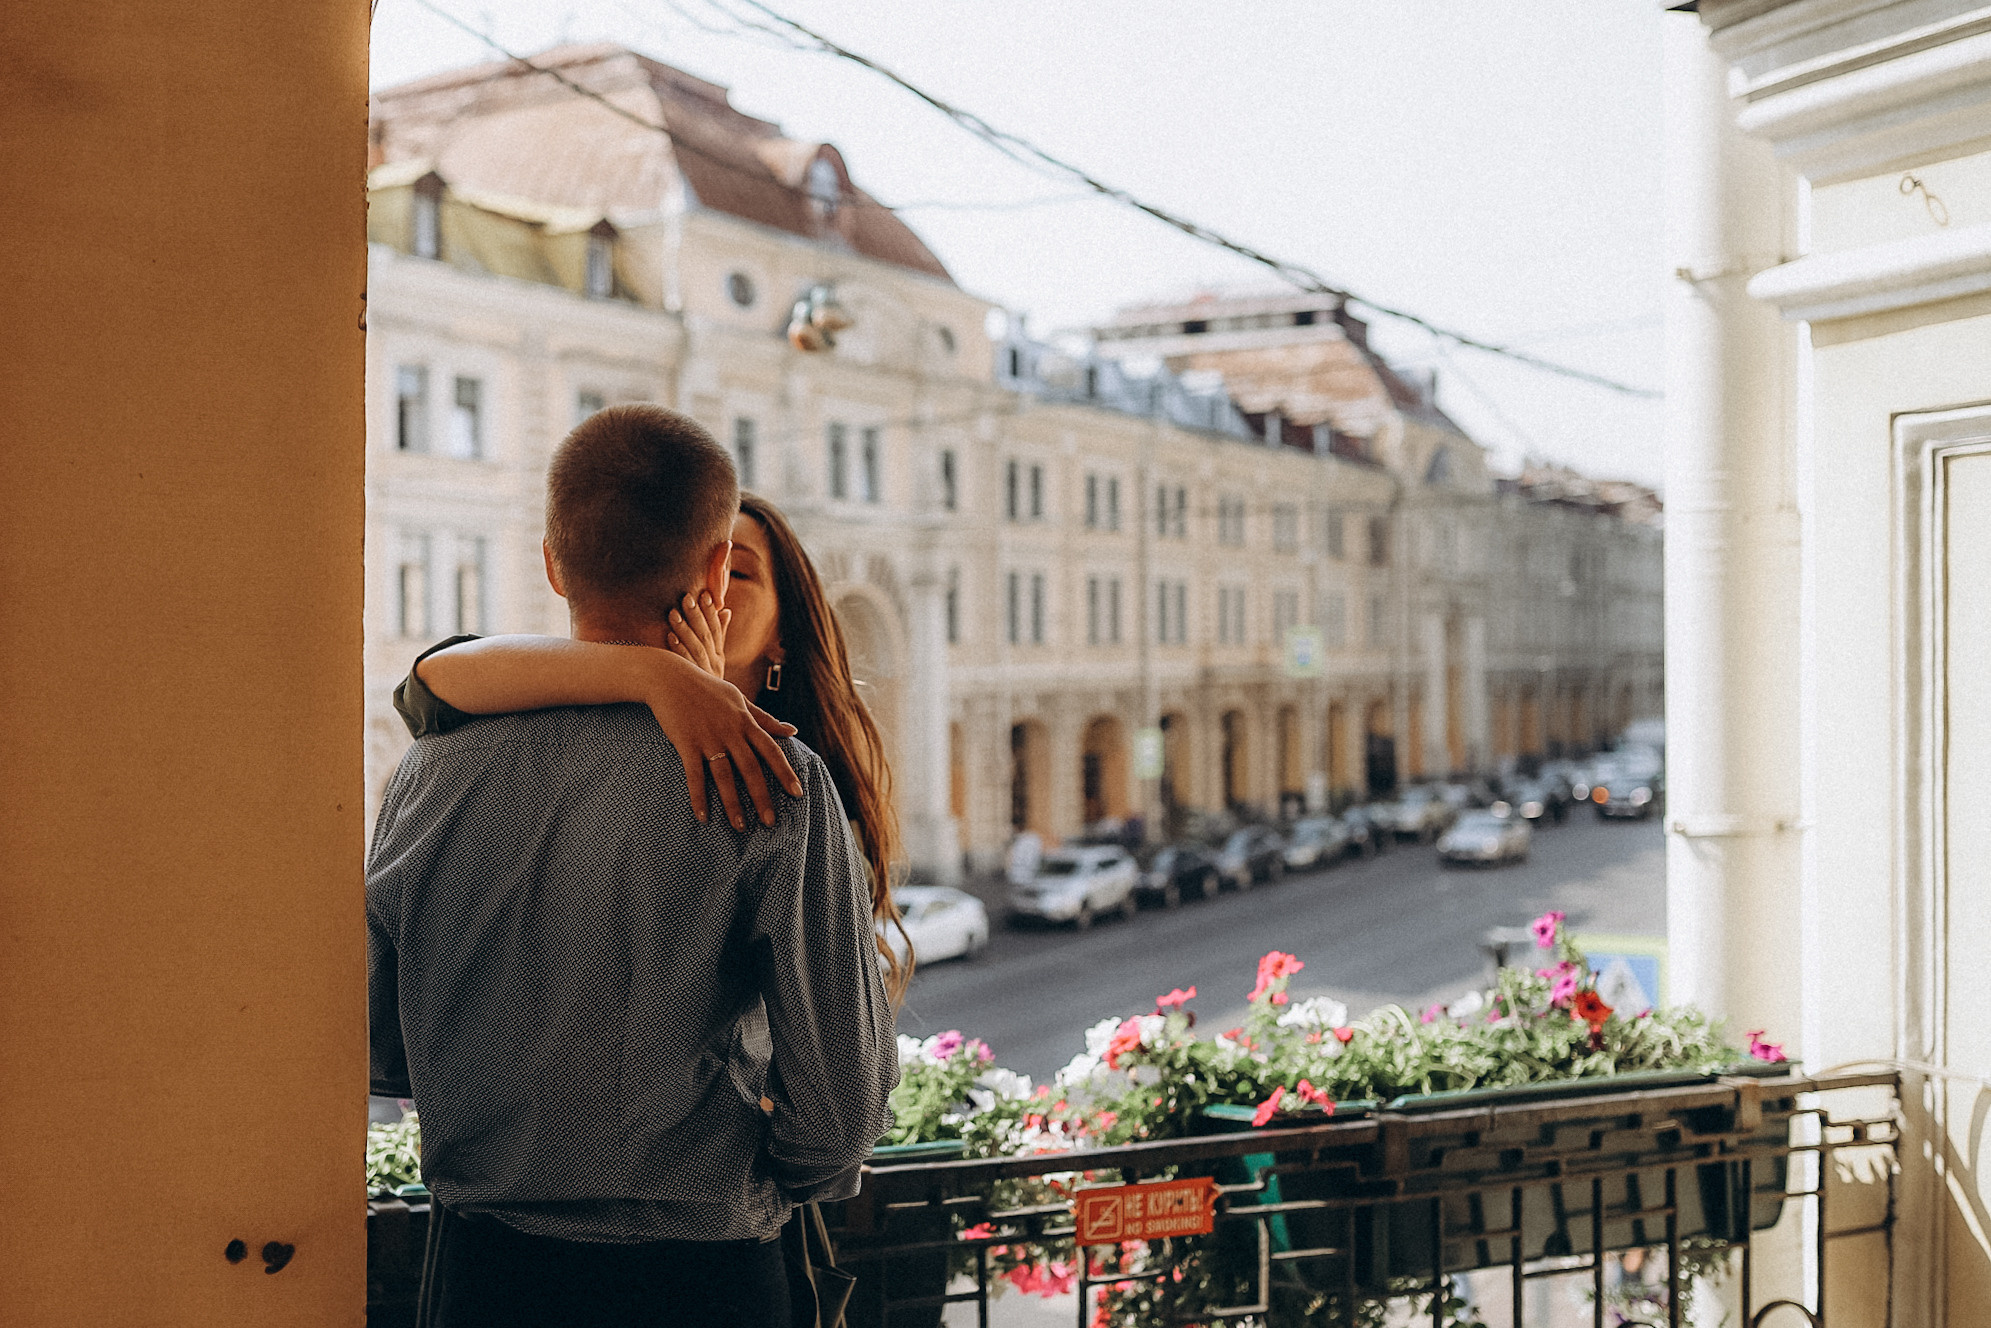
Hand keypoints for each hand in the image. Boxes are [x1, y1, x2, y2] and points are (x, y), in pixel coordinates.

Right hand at [645, 650, 801, 829]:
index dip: (785, 773)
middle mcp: (730, 732)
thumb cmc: (707, 689)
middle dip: (762, 797)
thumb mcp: (740, 699)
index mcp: (746, 721)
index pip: (771, 751)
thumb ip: (765, 719)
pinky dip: (699, 797)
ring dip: (733, 803)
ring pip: (724, 776)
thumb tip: (792, 730)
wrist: (670, 678)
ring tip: (740, 827)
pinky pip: (694, 775)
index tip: (797, 794)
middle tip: (771, 822)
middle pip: (750, 769)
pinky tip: (703, 818)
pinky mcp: (686, 744)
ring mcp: (708, 738)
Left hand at [666, 590, 727, 679]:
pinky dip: (678, 649)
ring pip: (695, 648)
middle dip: (696, 615)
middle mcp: (714, 664)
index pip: (717, 629)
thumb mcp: (717, 658)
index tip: (704, 594)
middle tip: (686, 597)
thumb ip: (721, 634)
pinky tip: (670, 636)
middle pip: (706, 636)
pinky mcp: (693, 683)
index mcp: (719, 656)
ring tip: (674, 613)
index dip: (711, 612)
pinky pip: (685, 664)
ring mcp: (704, 674)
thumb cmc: (708, 682)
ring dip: (685, 629)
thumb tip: (727, 611)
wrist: (710, 713)